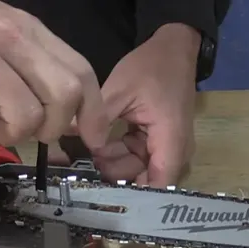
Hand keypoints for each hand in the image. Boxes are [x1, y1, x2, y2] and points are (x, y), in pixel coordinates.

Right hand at [0, 0, 108, 150]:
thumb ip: (25, 62)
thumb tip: (48, 115)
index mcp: (26, 29)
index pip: (81, 72)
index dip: (95, 112)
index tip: (95, 137)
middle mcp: (9, 40)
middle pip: (64, 98)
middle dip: (54, 129)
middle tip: (29, 131)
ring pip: (25, 120)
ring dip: (8, 135)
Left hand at [93, 24, 200, 187]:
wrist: (173, 49)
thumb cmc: (151, 67)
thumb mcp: (119, 90)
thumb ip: (98, 121)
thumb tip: (74, 141)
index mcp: (170, 139)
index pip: (158, 184)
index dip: (134, 197)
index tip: (104, 196)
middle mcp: (174, 150)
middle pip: (144, 180)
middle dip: (114, 174)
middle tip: (89, 161)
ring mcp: (167, 147)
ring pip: (137, 170)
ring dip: (113, 162)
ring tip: (92, 147)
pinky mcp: (157, 142)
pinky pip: (136, 157)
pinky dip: (118, 153)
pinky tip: (100, 145)